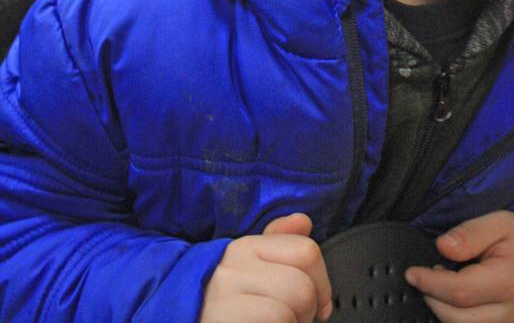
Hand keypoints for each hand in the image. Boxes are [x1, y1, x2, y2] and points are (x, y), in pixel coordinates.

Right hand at [200, 213, 332, 322]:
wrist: (171, 316)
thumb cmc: (214, 302)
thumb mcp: (243, 267)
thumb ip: (275, 244)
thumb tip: (303, 221)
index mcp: (244, 248)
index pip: (305, 251)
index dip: (323, 283)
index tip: (319, 306)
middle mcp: (234, 266)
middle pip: (303, 287)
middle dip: (307, 313)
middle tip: (292, 322)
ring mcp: (226, 295)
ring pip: (289, 310)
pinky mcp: (224, 319)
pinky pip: (275, 322)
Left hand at [405, 210, 513, 322]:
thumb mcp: (497, 220)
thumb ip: (468, 234)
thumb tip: (441, 248)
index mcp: (512, 281)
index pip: (461, 292)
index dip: (431, 284)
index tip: (412, 273)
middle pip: (459, 319)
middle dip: (433, 299)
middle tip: (424, 276)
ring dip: (444, 310)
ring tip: (441, 282)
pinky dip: (458, 316)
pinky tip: (455, 297)